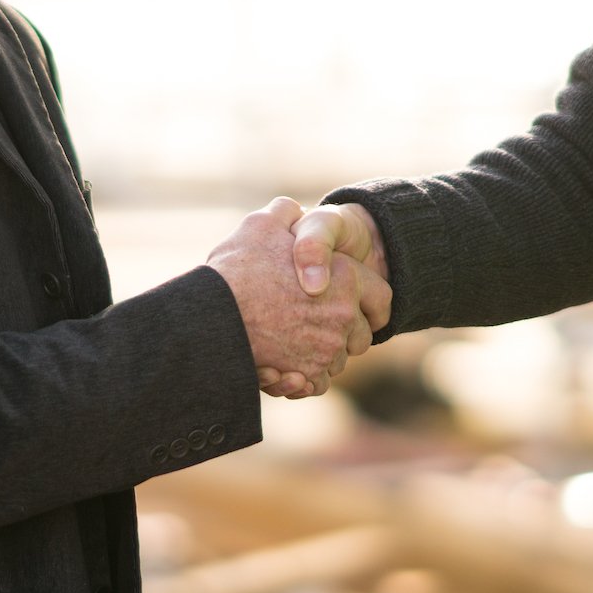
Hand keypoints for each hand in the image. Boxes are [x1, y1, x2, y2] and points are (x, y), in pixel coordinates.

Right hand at [207, 198, 390, 398]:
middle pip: (361, 334)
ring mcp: (327, 349)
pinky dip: (304, 379)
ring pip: (337, 360)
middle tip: (317, 326)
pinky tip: (285, 368)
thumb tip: (292, 209)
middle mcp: (343, 316)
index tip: (359, 306)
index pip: (381, 296)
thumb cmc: (237, 270)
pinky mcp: (308, 375)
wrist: (212, 317)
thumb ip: (284, 214)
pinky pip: (317, 382)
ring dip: (321, 355)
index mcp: (344, 277)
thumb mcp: (261, 225)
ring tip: (293, 345)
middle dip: (344, 333)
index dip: (371, 301)